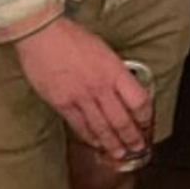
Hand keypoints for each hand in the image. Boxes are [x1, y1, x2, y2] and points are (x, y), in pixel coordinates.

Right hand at [14, 17, 152, 165]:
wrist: (42, 35)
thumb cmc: (72, 37)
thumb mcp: (103, 50)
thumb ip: (114, 71)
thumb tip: (122, 88)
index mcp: (114, 71)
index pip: (138, 101)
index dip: (145, 116)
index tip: (147, 122)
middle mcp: (100, 87)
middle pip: (121, 120)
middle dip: (132, 137)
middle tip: (138, 147)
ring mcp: (80, 97)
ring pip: (101, 128)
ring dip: (112, 144)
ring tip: (120, 154)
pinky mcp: (62, 104)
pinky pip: (79, 126)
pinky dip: (90, 137)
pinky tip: (95, 143)